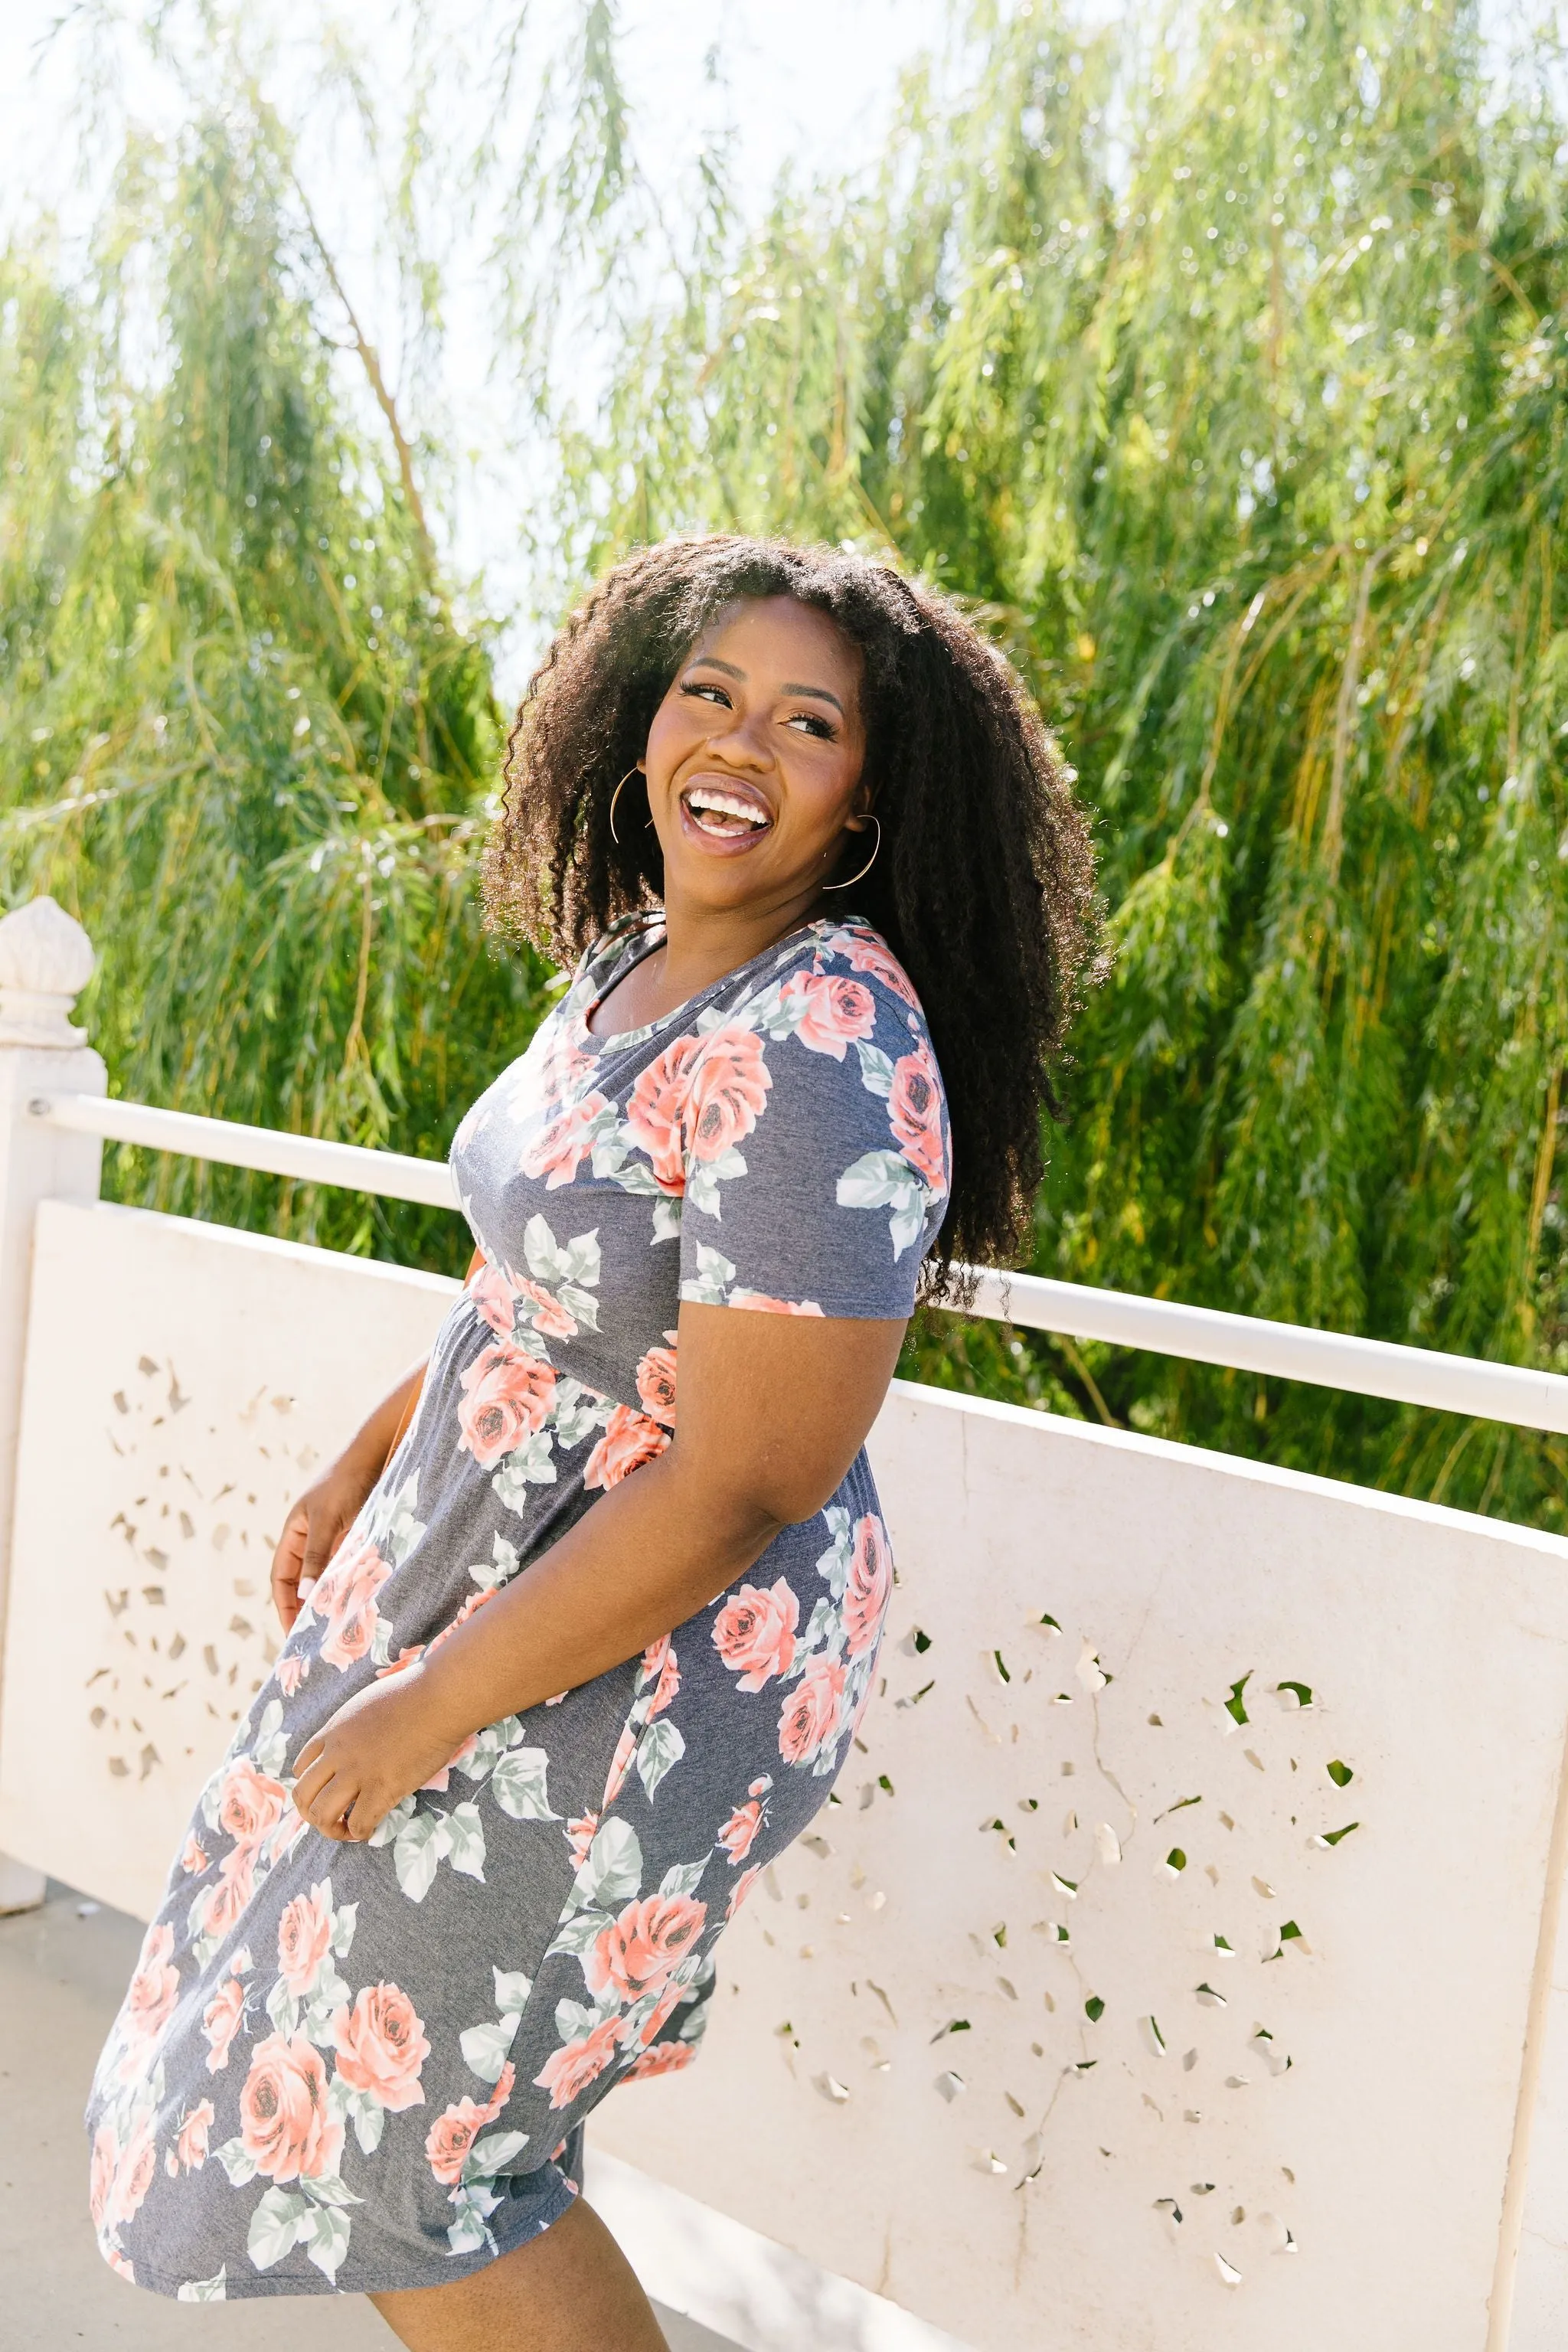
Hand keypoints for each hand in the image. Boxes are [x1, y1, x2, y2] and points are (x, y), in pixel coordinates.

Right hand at [271, 1447, 381, 1635]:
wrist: (377, 1452)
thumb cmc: (347, 1481)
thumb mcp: (327, 1520)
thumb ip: (316, 1556)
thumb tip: (303, 1596)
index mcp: (294, 1532)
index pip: (280, 1578)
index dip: (284, 1606)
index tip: (293, 1635)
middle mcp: (310, 1537)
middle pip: (302, 1582)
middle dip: (306, 1610)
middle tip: (316, 1642)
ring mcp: (334, 1537)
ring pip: (327, 1578)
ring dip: (330, 1601)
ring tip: (338, 1630)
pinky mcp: (357, 1536)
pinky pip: (348, 1569)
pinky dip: (350, 1587)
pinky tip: (360, 1604)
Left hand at [291, 1669, 463, 1841]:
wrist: (438, 1698)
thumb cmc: (413, 1692)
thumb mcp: (366, 1703)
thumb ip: (353, 1726)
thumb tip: (359, 1740)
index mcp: (334, 1731)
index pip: (300, 1768)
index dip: (310, 1786)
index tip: (327, 1792)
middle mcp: (338, 1754)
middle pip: (302, 1795)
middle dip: (311, 1814)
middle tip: (332, 1819)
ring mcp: (359, 1772)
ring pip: (322, 1814)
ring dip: (331, 1830)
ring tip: (347, 1830)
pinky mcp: (384, 1787)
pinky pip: (359, 1823)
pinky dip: (361, 1832)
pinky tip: (372, 1828)